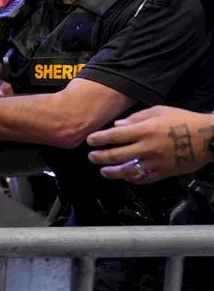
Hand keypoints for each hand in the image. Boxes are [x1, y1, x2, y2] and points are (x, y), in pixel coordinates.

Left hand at [86, 106, 213, 183]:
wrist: (207, 137)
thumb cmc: (182, 119)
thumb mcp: (159, 111)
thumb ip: (136, 118)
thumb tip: (117, 125)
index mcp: (144, 130)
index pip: (114, 136)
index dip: (99, 139)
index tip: (89, 140)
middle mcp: (147, 148)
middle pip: (116, 155)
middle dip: (100, 157)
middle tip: (91, 157)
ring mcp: (155, 162)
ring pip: (128, 171)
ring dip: (112, 172)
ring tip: (103, 171)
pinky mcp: (164, 173)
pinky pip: (144, 179)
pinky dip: (132, 179)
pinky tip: (125, 177)